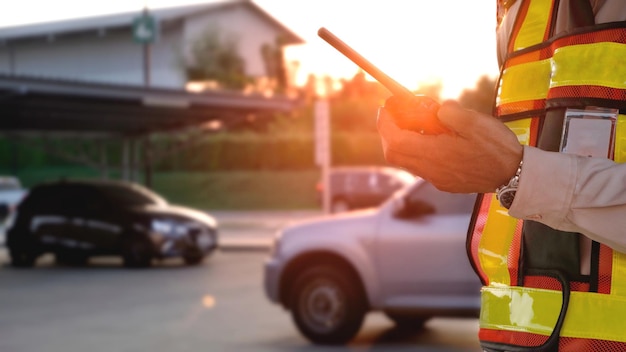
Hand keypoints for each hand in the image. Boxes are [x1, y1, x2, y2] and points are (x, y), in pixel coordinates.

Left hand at [377, 100, 522, 192]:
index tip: (385, 108)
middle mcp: (431, 171)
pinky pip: (421, 165)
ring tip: (417, 122)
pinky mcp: (444, 182)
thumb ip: (448, 112)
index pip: (395, 141)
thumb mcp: (474, 121)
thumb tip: (436, 109)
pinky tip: (433, 137)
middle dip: (389, 132)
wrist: (515, 176)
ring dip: (403, 140)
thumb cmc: (497, 149)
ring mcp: (437, 179)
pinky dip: (417, 149)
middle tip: (395, 113)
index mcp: (434, 155)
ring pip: (406, 160)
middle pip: (394, 153)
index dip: (385, 124)